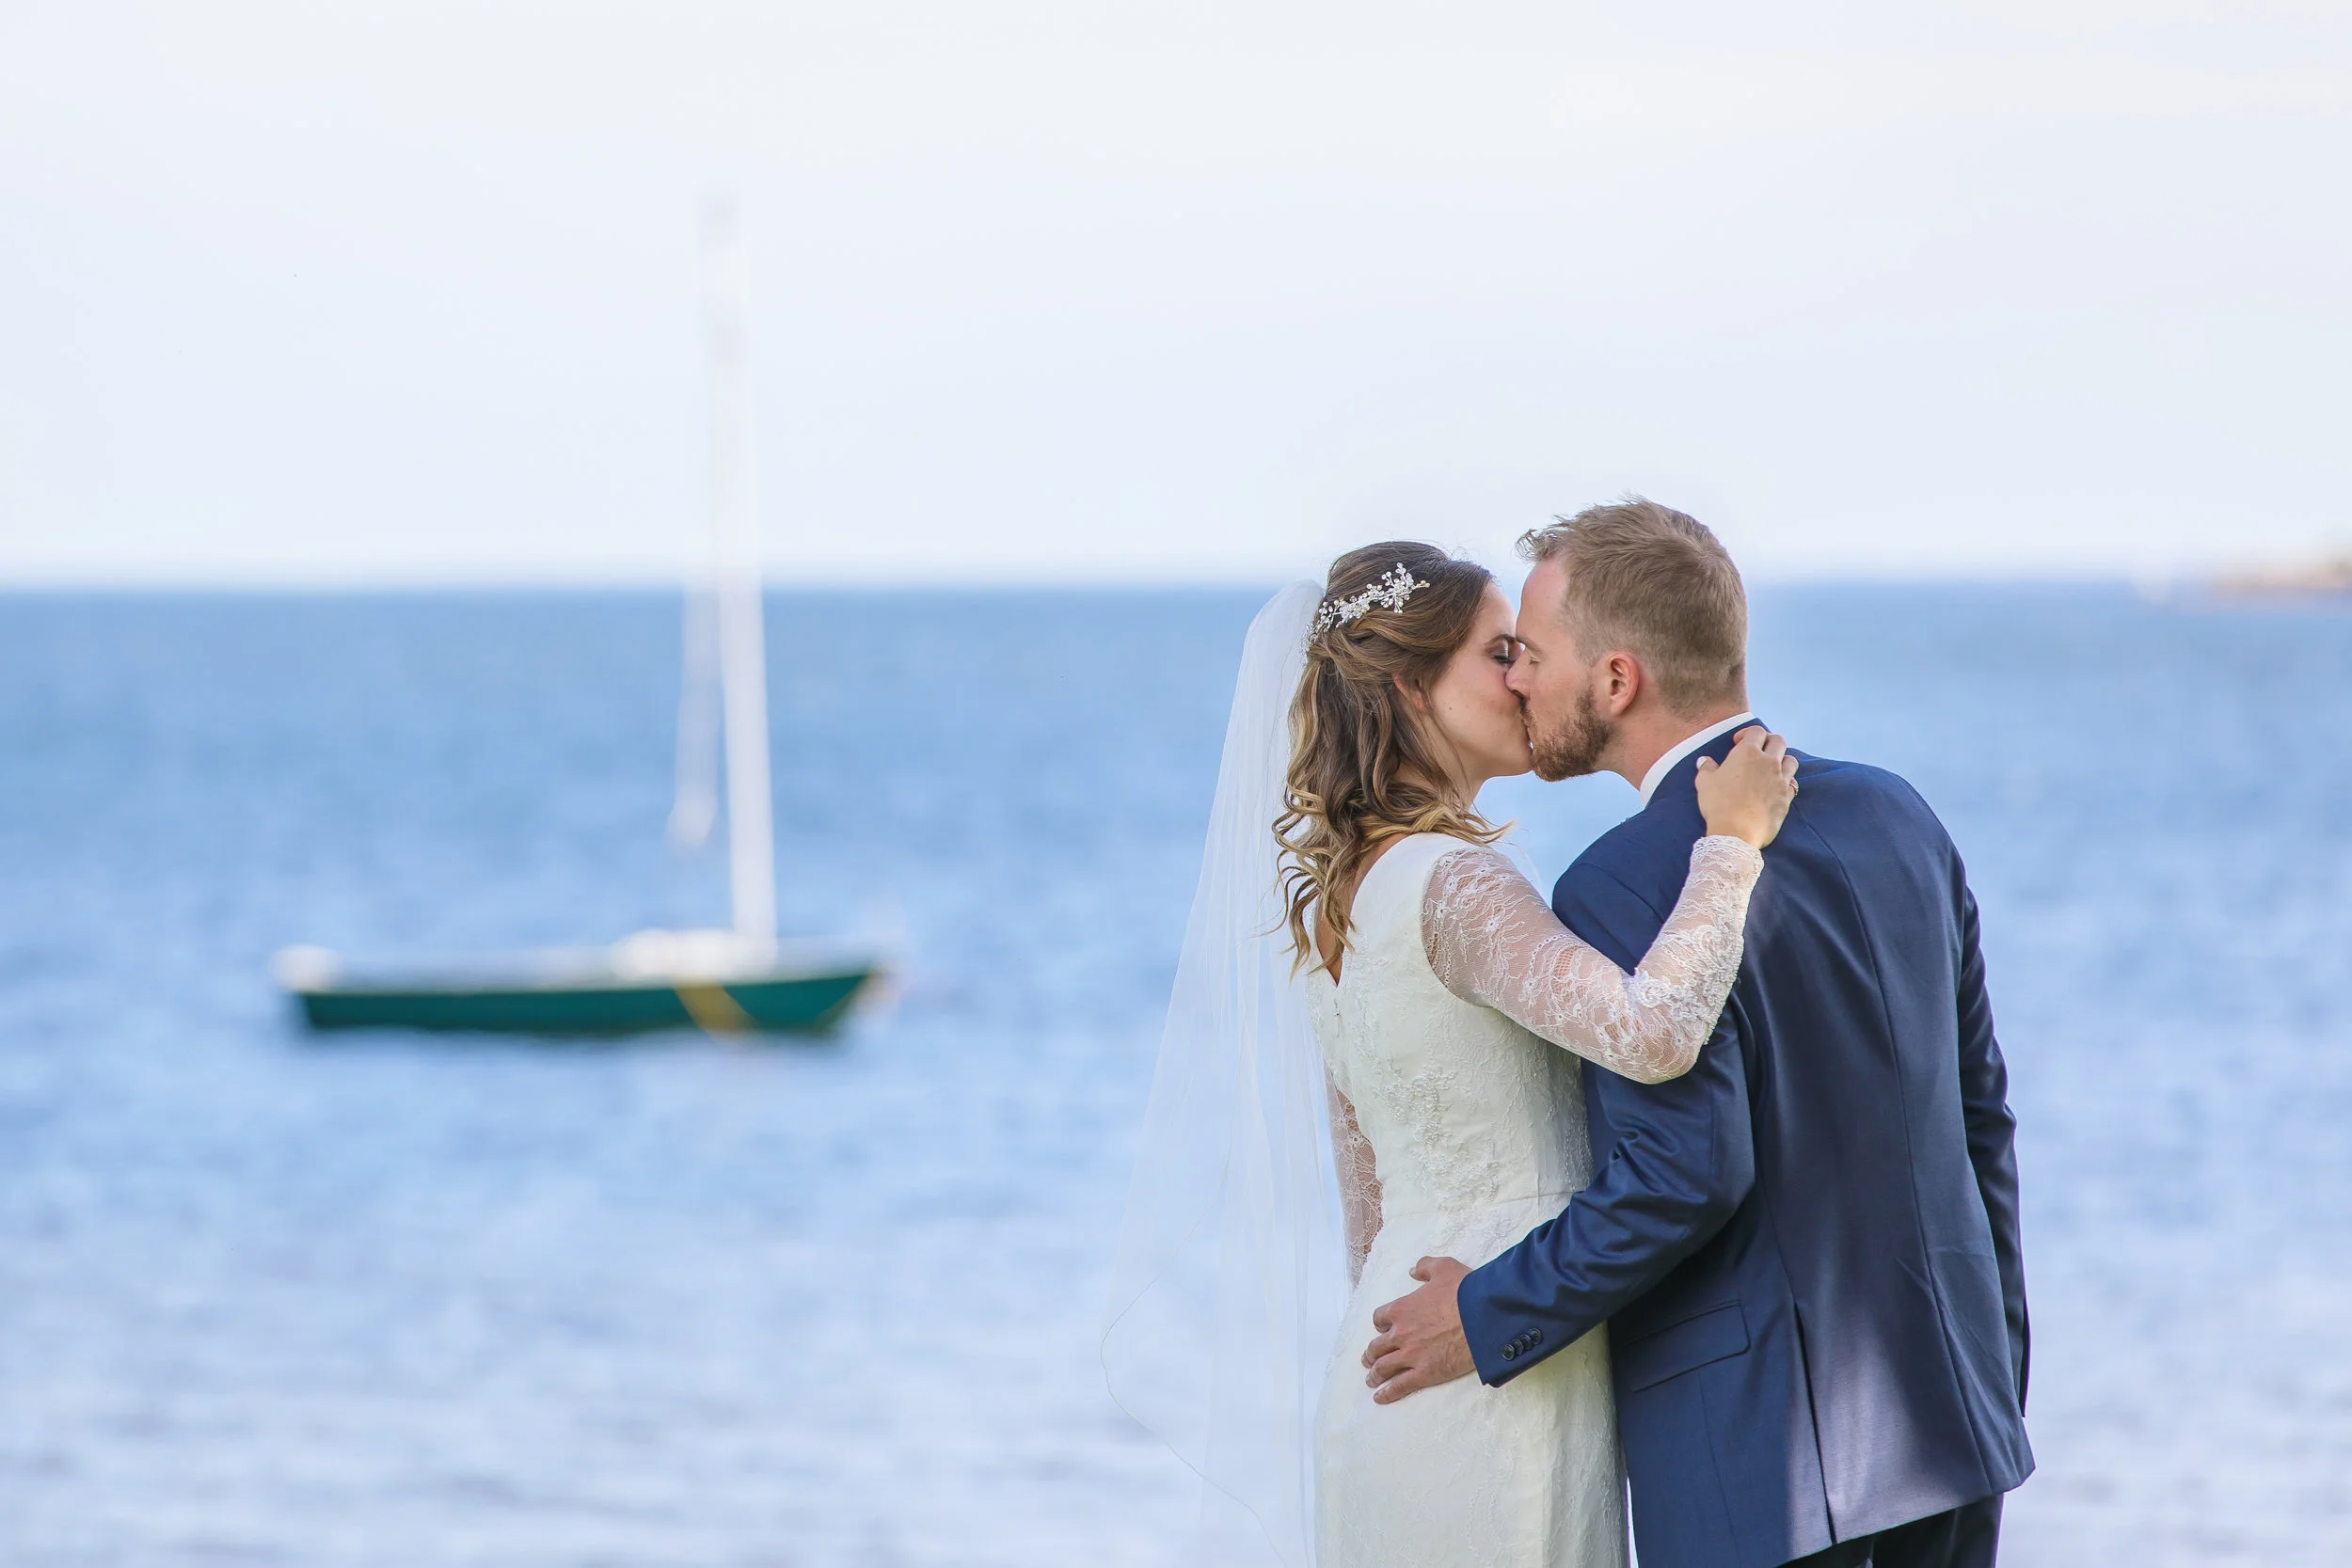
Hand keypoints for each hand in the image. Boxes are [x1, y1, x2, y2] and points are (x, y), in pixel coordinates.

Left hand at [1362, 1256, 1474, 1403]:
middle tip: (1368, 1359)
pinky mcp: (1425, 1374)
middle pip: (1377, 1346)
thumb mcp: (1443, 1267)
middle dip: (1371, 1353)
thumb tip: (1413, 1271)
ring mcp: (1411, 1355)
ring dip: (1374, 1374)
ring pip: (1383, 1367)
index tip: (1383, 1329)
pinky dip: (1387, 1393)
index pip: (1380, 1318)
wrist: (1483, 1316)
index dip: (1381, 1324)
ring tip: (1371, 1379)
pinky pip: (1399, 1386)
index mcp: (1402, 1309)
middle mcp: (1401, 1333)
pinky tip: (1379, 1398)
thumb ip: (1424, 1267)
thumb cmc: (1465, 1291)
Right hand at [1694, 726, 1797, 849]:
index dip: (1748, 733)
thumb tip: (1704, 761)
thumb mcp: (1704, 783)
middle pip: (1778, 741)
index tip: (1738, 742)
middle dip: (1768, 741)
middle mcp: (1768, 762)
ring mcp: (1781, 780)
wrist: (1737, 831)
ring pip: (1790, 760)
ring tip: (1771, 768)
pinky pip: (1793, 783)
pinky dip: (1786, 781)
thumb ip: (1706, 768)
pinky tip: (1777, 786)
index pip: (1757, 731)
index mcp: (1748, 752)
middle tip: (1758, 750)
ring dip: (1782, 760)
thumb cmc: (1718, 803)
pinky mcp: (1787, 797)